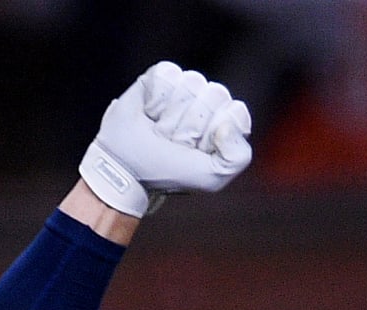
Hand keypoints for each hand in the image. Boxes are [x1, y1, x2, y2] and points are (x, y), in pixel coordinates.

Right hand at [79, 61, 251, 217]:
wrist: (128, 172)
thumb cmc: (169, 175)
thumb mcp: (212, 178)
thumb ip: (238, 156)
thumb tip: (227, 124)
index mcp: (223, 122)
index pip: (234, 112)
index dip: (214, 133)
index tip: (196, 151)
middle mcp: (205, 102)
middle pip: (214, 95)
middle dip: (191, 126)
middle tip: (172, 143)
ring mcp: (182, 88)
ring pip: (191, 83)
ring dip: (171, 116)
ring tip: (159, 132)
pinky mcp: (157, 77)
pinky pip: (168, 74)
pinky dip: (156, 99)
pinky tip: (148, 114)